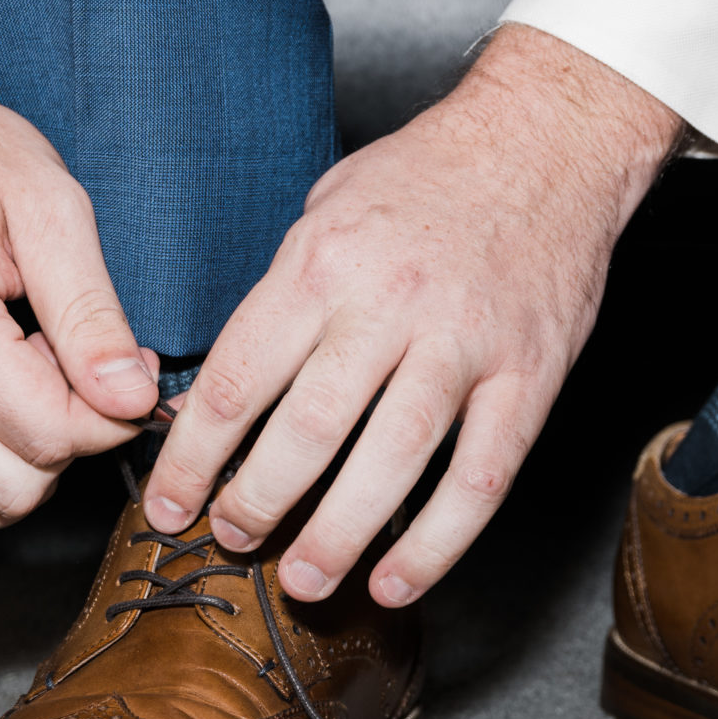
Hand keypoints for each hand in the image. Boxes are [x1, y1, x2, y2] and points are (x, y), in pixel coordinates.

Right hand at [0, 0, 157, 548]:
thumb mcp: (51, 205)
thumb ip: (93, 311)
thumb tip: (130, 398)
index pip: (53, 436)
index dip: (111, 414)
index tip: (123, 367)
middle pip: (11, 488)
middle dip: (65, 445)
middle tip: (70, 375)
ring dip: (8, 482)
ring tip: (22, 404)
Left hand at [142, 23, 684, 604]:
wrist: (546, 139)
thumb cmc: (429, 174)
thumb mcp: (326, 209)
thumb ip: (282, 296)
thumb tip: (226, 389)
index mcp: (323, 262)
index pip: (235, 380)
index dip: (192, 457)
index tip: (171, 502)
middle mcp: (389, 303)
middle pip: (304, 431)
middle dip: (255, 503)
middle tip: (231, 540)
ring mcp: (465, 343)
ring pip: (390, 463)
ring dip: (336, 536)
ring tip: (301, 579)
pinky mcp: (529, 375)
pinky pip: (479, 478)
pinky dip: (436, 543)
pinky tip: (397, 579)